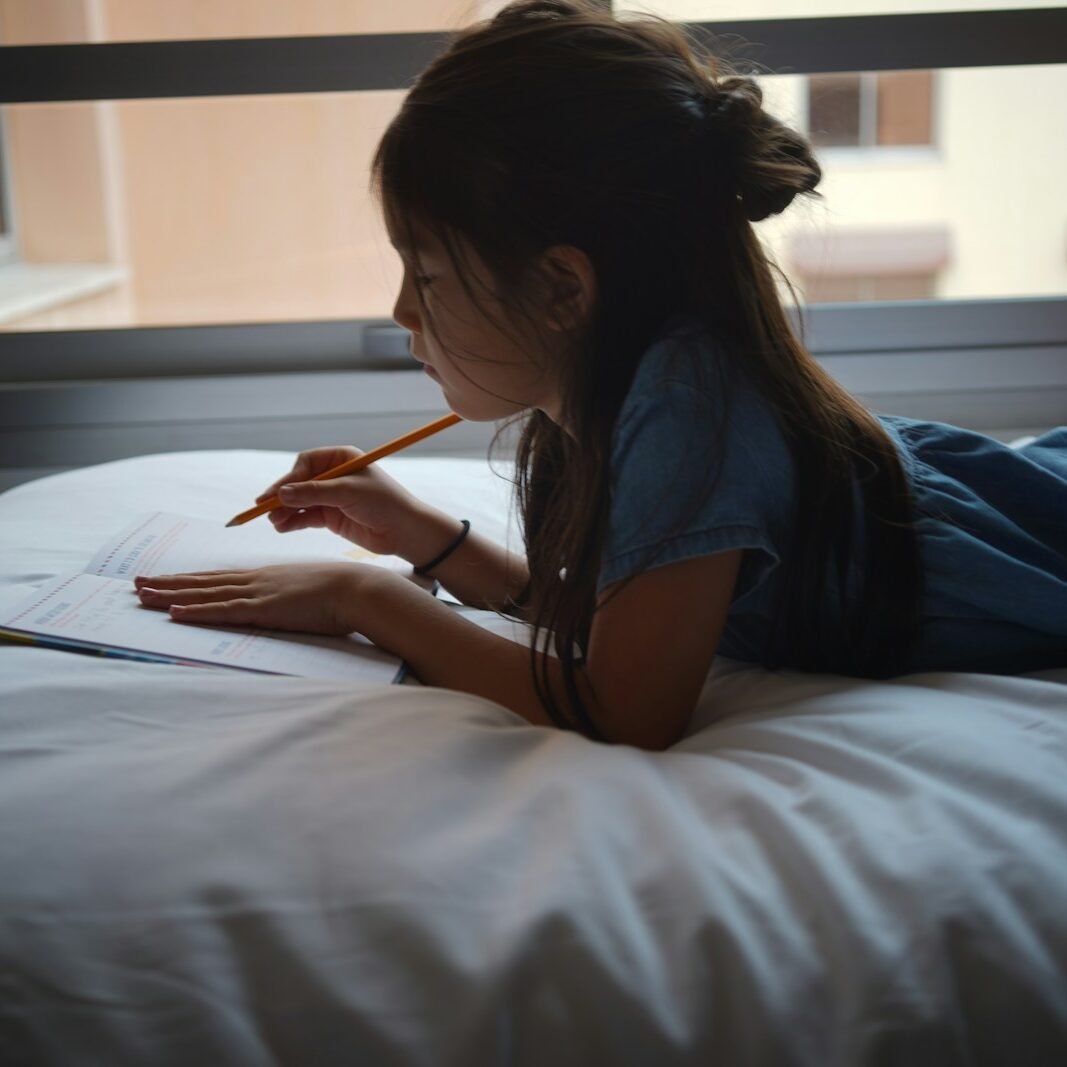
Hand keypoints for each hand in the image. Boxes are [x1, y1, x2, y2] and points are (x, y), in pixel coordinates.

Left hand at [135, 563, 384, 635]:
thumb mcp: (309, 589)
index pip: (220, 578)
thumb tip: (286, 602)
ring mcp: (258, 594)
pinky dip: (197, 611)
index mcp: (266, 577)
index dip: (191, 579)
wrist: (358, 589)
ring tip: (142, 595)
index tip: (166, 580)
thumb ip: (291, 595)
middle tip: (136, 583)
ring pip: (205, 593)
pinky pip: (223, 611)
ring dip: (171, 595)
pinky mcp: (264, 610)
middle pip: (204, 582)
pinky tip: (174, 613)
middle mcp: (256, 581)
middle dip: (168, 583)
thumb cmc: (341, 592)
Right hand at [258, 446, 429, 556]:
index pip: (306, 463)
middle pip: (299, 482)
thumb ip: (314, 493)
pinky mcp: (331, 517)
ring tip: (273, 521)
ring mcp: (331, 497)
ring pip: (300, 501)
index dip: (290, 478)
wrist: (405, 531)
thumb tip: (281, 494)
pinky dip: (293, 521)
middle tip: (263, 507)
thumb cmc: (384, 503)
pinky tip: (282, 527)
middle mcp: (334, 476)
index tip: (278, 493)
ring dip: (285, 510)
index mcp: (341, 458)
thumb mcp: (348, 493)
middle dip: (282, 495)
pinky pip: (306, 517)